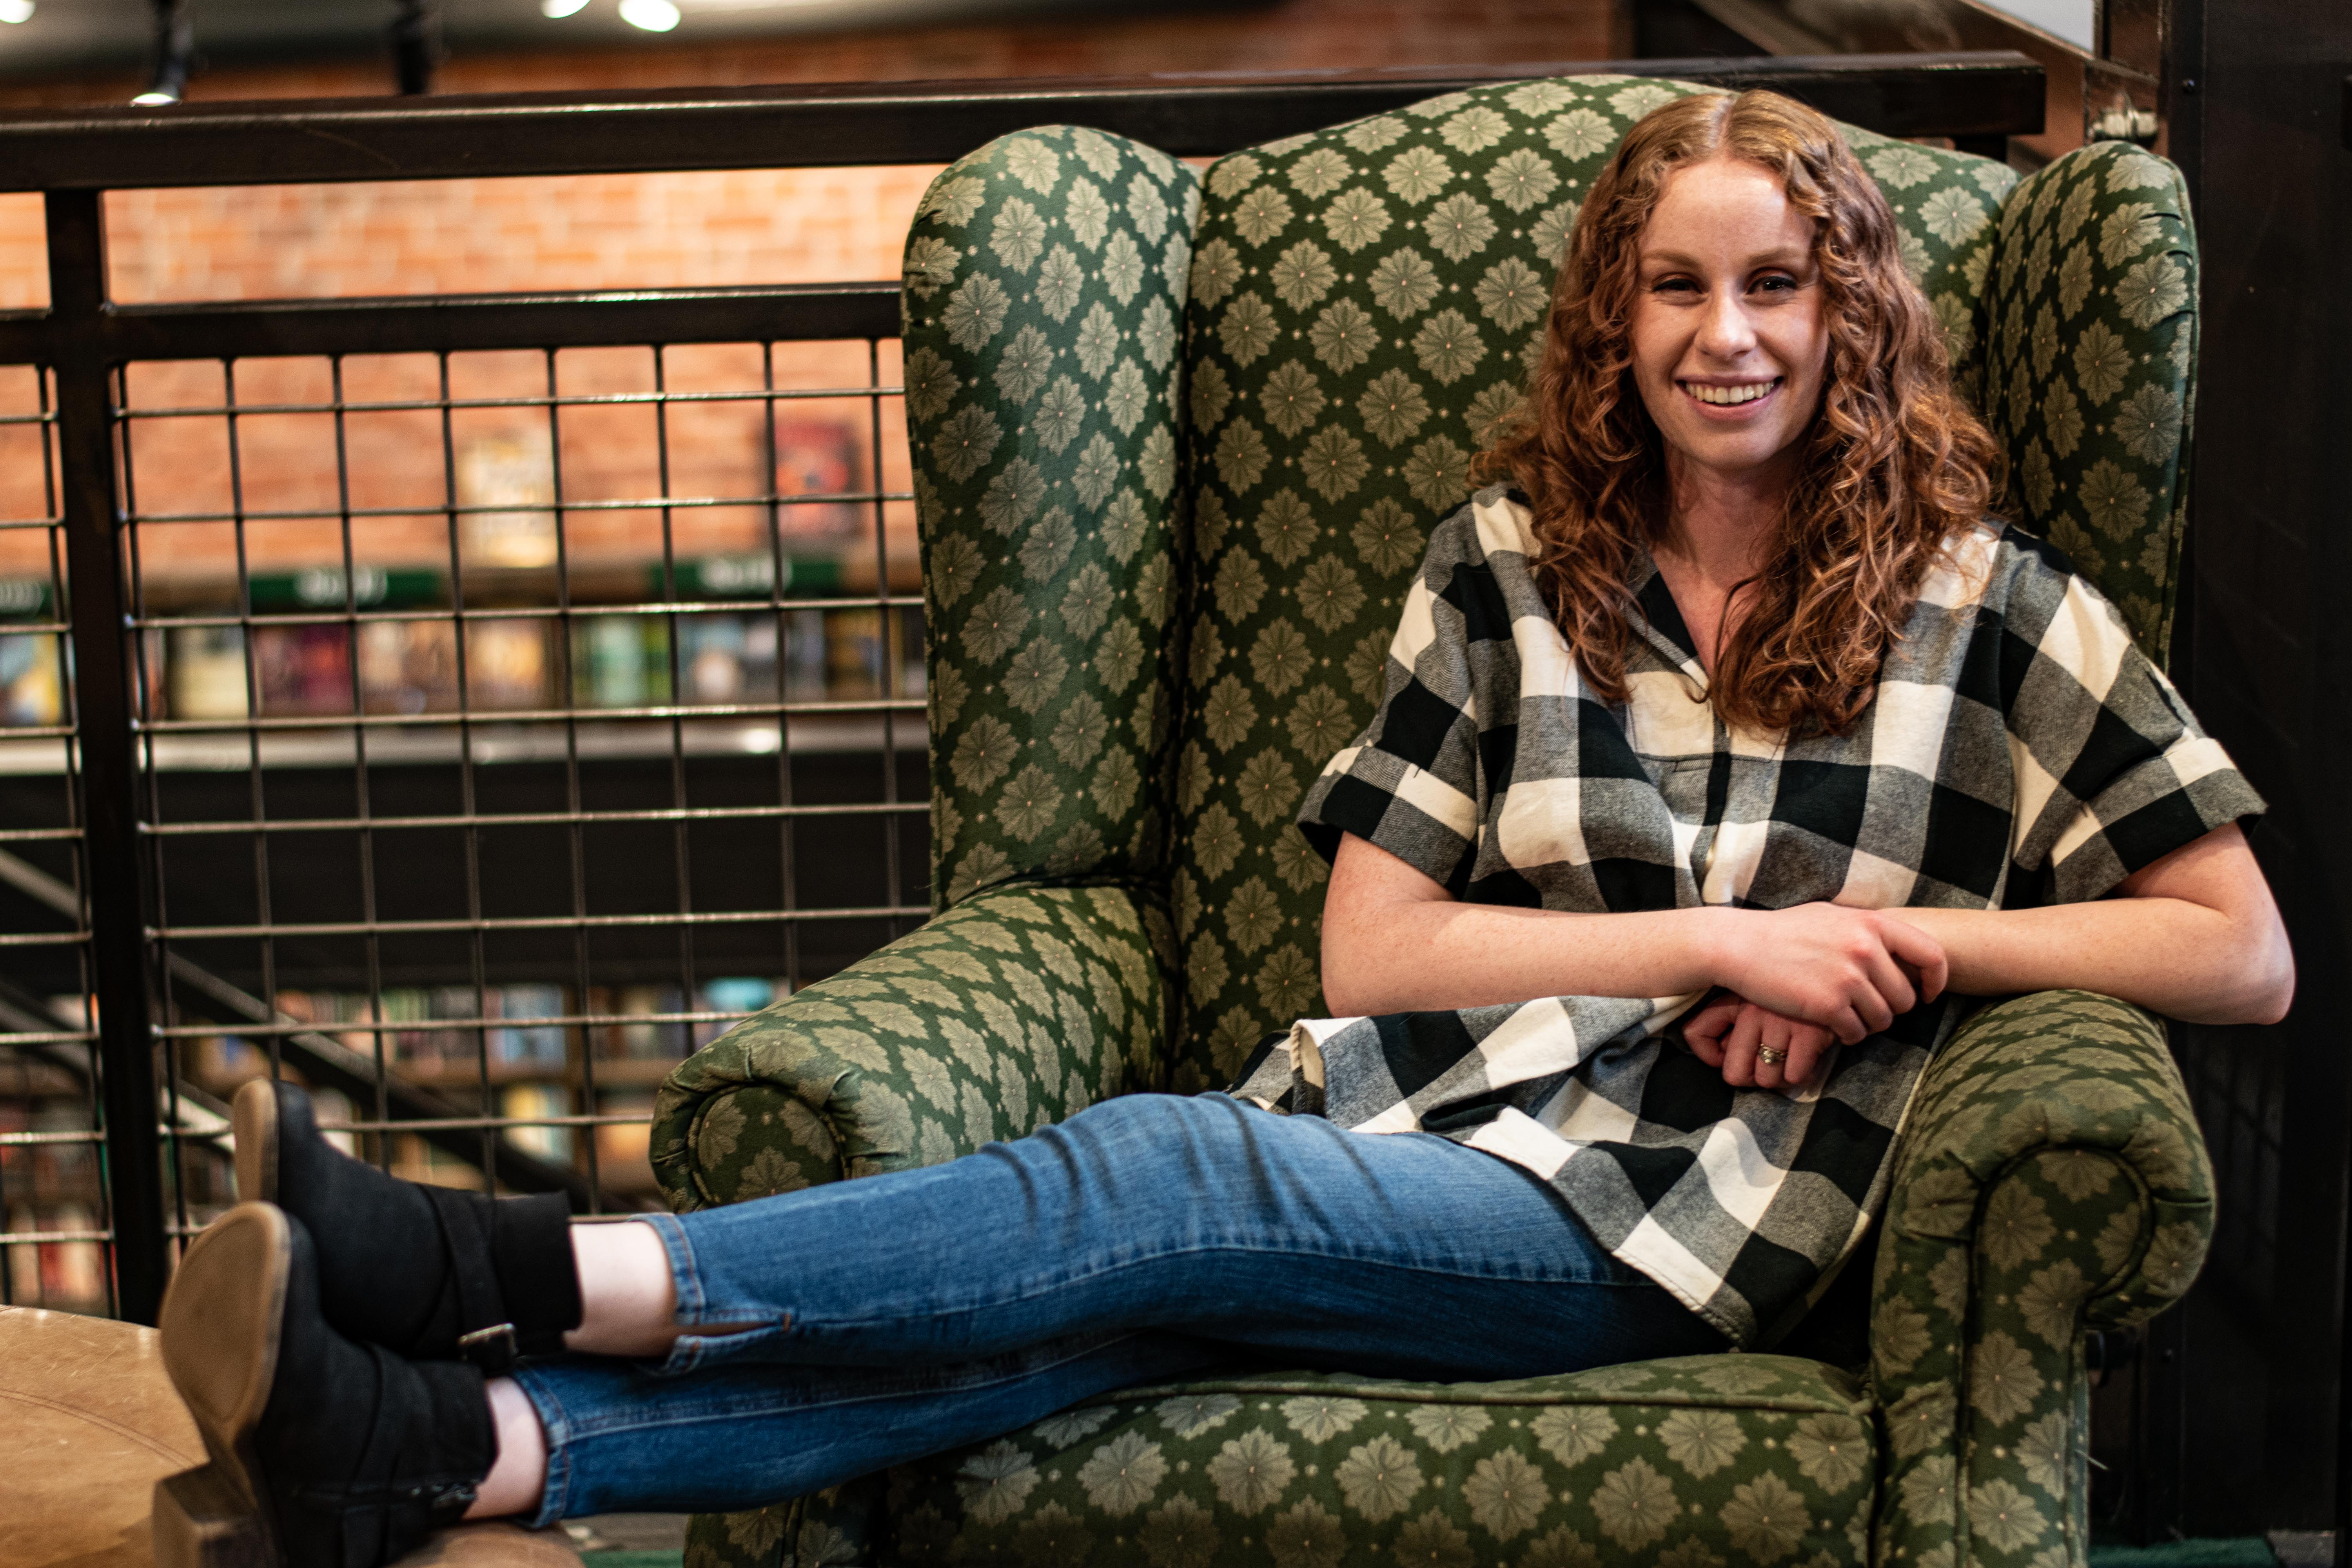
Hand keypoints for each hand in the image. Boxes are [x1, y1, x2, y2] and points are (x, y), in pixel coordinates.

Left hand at [1682, 995, 1836, 1089]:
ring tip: (1791, 1057)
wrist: (1837, 973)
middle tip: (1768, 1065)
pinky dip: (1802, 1073)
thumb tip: (1717, 1057)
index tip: (1726, 1055)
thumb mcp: (1752, 994)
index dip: (1709, 1055)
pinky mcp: (1810, 1034)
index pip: (1695, 1033)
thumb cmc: (1792, 990)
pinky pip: (1794, 1076)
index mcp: (1733, 999)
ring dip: (1780, 1077)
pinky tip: (1808, 1055)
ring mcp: (1781, 1023)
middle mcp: (1752, 1011)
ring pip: (1767, 1080)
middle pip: (1735, 1074)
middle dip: (1752, 1077)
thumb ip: (1724, 1020)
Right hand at [1714, 904, 1947, 1043]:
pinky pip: (1855, 1033)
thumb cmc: (1785, 931)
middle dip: (1889, 1009)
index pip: (1931, 955)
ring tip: (1845, 1015)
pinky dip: (1845, 1035)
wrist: (1740, 945)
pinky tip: (1830, 1025)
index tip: (1926, 993)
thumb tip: (1898, 947)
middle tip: (1866, 1007)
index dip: (1935, 980)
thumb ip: (1867, 929)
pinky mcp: (1828, 1006)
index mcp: (1872, 924)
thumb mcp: (1833, 916)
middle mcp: (1865, 950)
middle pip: (1905, 998)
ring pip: (1882, 1020)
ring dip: (1867, 1024)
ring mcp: (1847, 979)